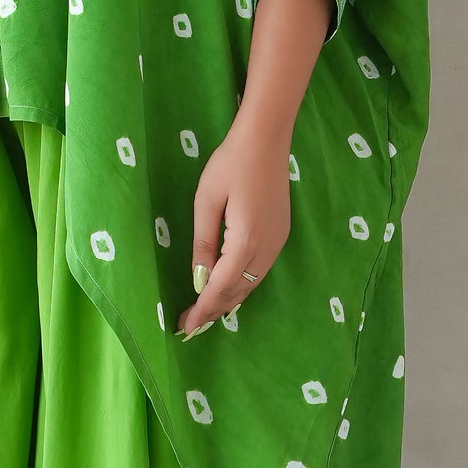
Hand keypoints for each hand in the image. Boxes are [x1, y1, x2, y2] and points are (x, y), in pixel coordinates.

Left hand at [178, 113, 291, 336]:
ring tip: (206, 312)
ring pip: (252, 283)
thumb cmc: (230, 164)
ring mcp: (278, 242)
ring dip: (229, 300)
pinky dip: (243, 285)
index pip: (221, 287)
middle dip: (215, 310)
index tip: (186, 327)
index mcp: (246, 241)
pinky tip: (228, 288)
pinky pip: (260, 270)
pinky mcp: (281, 234)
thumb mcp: (207, 202)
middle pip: (239, 291)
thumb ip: (203, 243)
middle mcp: (267, 248)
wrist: (266, 139)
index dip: (203, 309)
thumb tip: (199, 279)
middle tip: (191, 325)